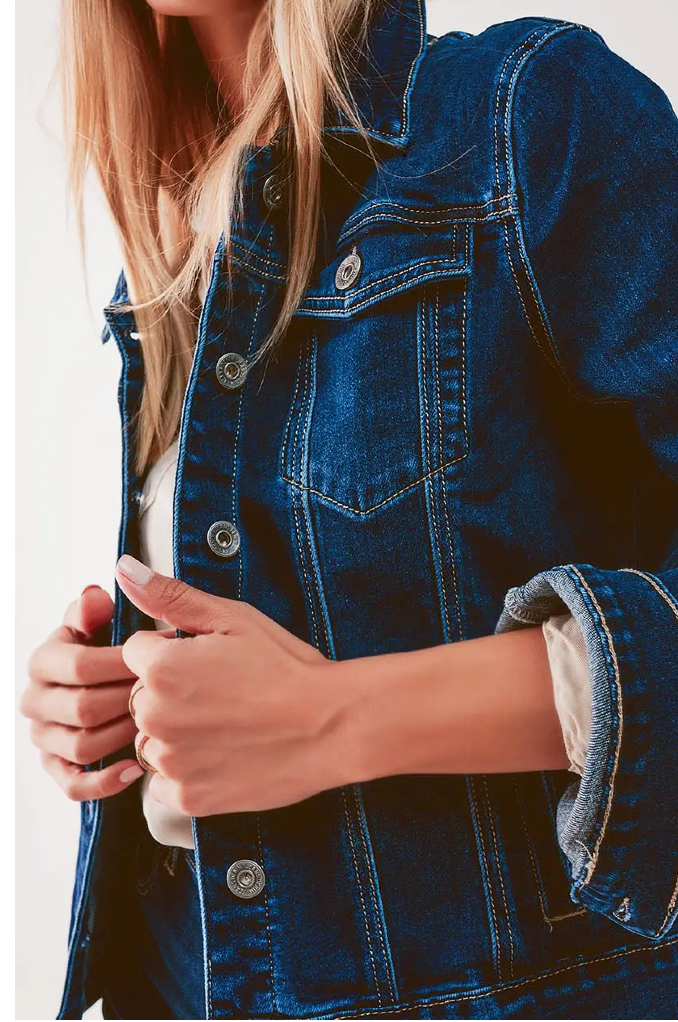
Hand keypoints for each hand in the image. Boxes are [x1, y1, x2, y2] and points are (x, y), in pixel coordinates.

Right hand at [20, 586, 144, 799]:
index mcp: (44, 660)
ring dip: (123, 735)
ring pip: (81, 745)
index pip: (78, 664)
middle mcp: (36, 699)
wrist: (123, 683)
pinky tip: (136, 768)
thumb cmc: (120, 651)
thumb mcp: (108, 622)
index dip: (123, 662)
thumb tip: (95, 595)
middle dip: (128, 700)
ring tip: (157, 724)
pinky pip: (74, 784)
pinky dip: (105, 780)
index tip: (162, 657)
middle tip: (166, 694)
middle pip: (82, 707)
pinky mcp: (58, 768)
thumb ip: (98, 608)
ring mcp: (44, 737)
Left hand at [115, 555, 341, 815]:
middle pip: (140, 697)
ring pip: (151, 740)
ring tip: (227, 724)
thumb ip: (170, 596)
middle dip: (170, 693)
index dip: (172, 652)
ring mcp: (170, 762)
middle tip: (224, 693)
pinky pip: (164, 782)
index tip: (208, 661)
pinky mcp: (188, 798)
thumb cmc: (287, 668)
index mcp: (161, 669)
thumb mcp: (233, 618)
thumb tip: (125, 569)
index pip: (137, 652)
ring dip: (175, 733)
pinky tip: (224, 753)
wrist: (331, 726)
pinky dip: (186, 771)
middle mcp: (155, 718)